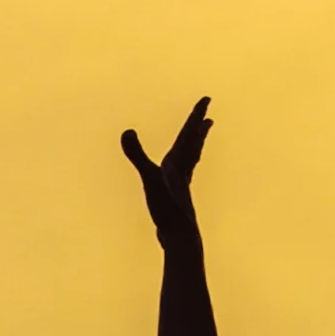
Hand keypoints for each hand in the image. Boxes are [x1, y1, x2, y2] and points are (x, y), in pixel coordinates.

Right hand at [120, 96, 211, 246]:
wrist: (179, 236)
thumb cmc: (166, 207)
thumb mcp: (148, 178)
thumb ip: (137, 155)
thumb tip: (127, 132)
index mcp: (177, 162)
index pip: (189, 132)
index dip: (197, 114)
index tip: (207, 99)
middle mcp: (182, 171)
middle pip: (193, 144)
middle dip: (199, 128)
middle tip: (208, 116)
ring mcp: (180, 185)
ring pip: (191, 160)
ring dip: (196, 146)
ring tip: (201, 137)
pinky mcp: (176, 198)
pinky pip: (182, 177)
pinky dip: (184, 168)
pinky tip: (180, 174)